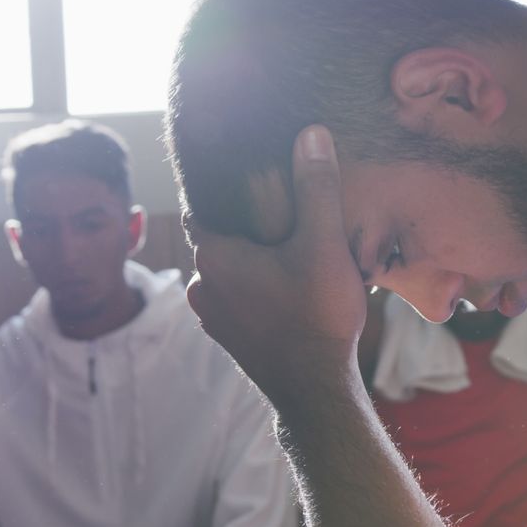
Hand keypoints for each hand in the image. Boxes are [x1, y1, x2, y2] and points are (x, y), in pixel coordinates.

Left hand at [185, 125, 365, 397]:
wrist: (317, 392)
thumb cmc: (317, 317)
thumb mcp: (323, 245)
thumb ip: (315, 188)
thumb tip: (310, 134)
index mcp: (214, 255)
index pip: (202, 205)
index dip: (223, 190)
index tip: (248, 178)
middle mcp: (203, 285)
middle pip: (218, 238)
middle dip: (243, 226)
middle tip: (280, 214)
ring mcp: (214, 317)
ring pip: (226, 273)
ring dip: (248, 262)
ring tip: (286, 251)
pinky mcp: (232, 340)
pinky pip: (236, 300)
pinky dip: (253, 290)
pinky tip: (286, 288)